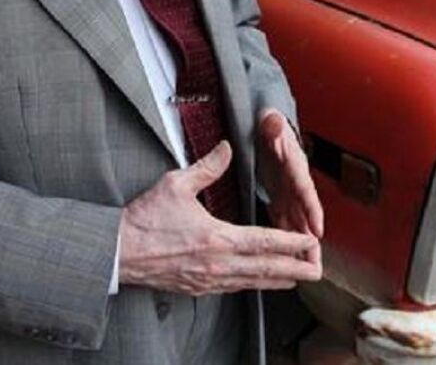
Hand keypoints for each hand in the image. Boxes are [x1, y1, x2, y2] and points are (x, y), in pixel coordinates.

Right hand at [118, 141, 321, 294]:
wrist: (117, 252)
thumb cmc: (144, 219)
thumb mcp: (176, 184)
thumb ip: (207, 167)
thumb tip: (226, 147)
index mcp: (217, 238)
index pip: (264, 241)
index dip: (291, 243)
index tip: (311, 242)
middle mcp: (218, 264)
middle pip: (266, 269)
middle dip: (295, 269)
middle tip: (317, 269)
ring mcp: (209, 280)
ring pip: (252, 282)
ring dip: (278, 280)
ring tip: (298, 278)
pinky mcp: (198, 288)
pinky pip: (234, 288)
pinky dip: (253, 285)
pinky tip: (261, 283)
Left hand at [257, 108, 323, 261]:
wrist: (270, 127)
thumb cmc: (270, 126)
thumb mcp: (270, 122)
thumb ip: (272, 124)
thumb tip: (274, 120)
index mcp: (294, 166)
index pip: (304, 189)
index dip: (311, 209)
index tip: (317, 229)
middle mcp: (296, 184)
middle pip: (306, 215)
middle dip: (311, 242)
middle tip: (316, 265)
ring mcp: (290, 194)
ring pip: (298, 224)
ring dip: (302, 248)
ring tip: (307, 271)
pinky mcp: (282, 199)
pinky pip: (286, 222)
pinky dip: (288, 240)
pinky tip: (288, 259)